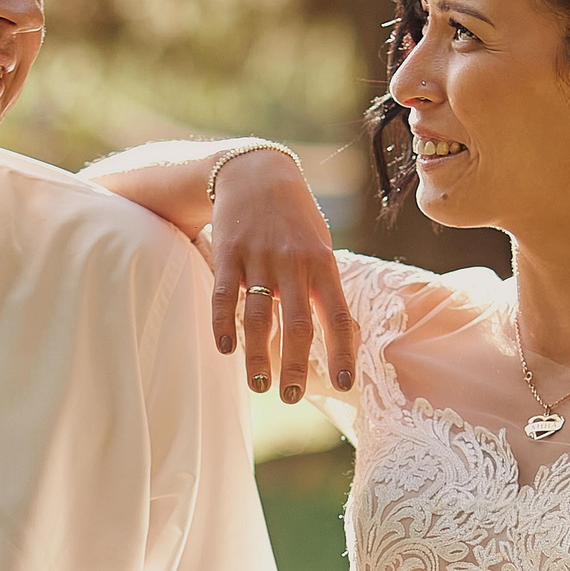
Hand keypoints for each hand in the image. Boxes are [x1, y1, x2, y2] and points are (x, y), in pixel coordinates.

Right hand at [207, 146, 355, 401]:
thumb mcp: (320, 247)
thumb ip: (325, 288)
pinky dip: (224, 324)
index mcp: (323, 264)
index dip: (343, 352)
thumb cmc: (295, 220)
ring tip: (259, 385)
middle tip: (290, 397)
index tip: (345, 385)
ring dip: (258, 355)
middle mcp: (294, 263)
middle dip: (295, 365)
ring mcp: (260, 257)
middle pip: (297, 324)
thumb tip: (342, 337)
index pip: (338, 316)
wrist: (257, 173)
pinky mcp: (229, 252)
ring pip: (259, 316)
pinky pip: (224, 295)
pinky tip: (226, 350)